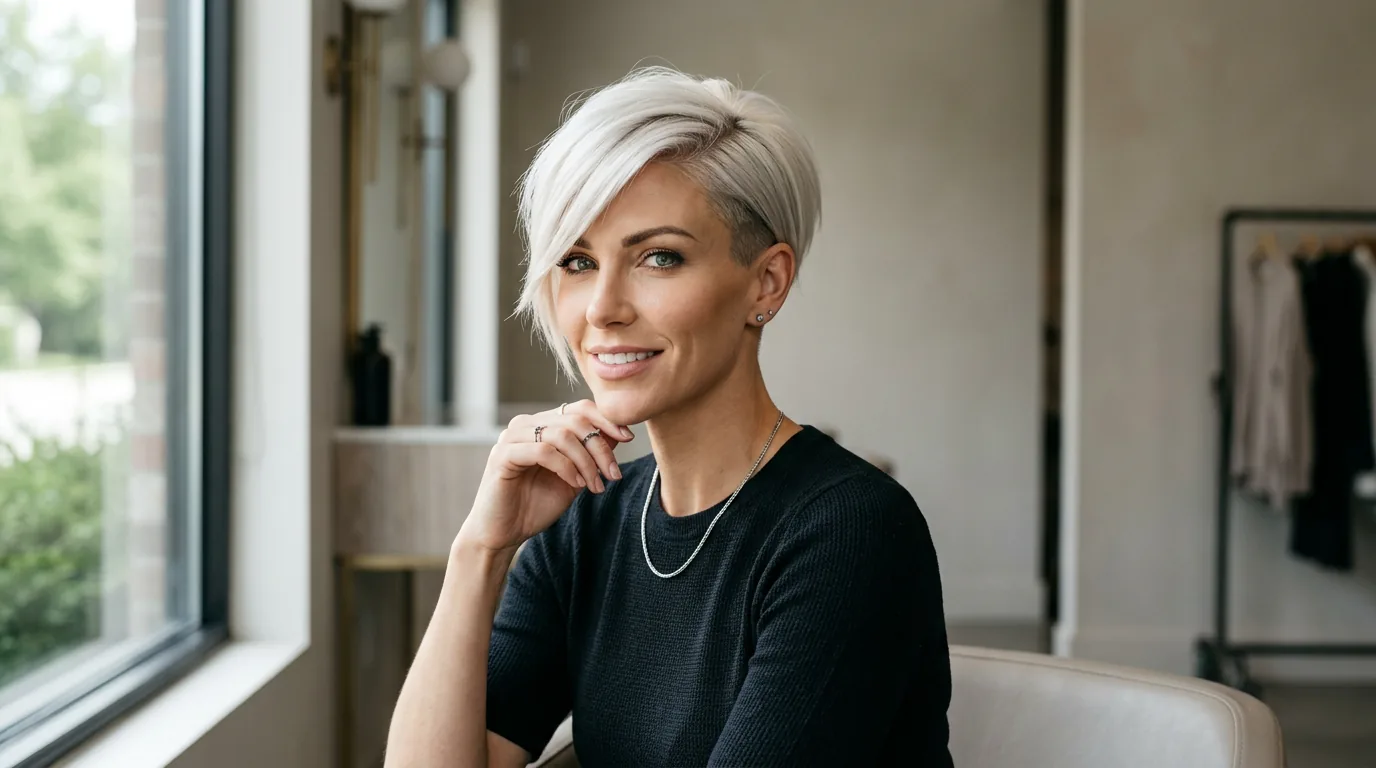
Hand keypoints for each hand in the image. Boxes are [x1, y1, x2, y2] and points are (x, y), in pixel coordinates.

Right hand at [456, 400, 634, 553]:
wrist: (503, 533)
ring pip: (561, 434)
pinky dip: (566, 467)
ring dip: (586, 461)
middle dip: (600, 448)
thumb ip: (591, 455)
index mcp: (542, 424)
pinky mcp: (502, 455)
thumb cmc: (535, 505)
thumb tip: (620, 433)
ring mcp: (512, 437)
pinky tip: (575, 484)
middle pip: (575, 421)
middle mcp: (526, 424)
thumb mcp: (575, 477)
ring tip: (595, 485)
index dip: (606, 420)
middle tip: (613, 474)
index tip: (628, 438)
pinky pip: (543, 451)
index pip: (579, 408)